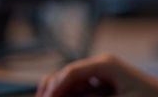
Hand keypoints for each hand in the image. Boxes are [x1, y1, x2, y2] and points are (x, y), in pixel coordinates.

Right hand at [38, 54, 157, 96]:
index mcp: (105, 64)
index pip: (69, 73)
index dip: (54, 89)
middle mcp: (101, 66)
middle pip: (66, 76)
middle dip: (52, 91)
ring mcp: (102, 77)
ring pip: (71, 85)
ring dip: (62, 94)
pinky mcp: (104, 88)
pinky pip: (82, 92)